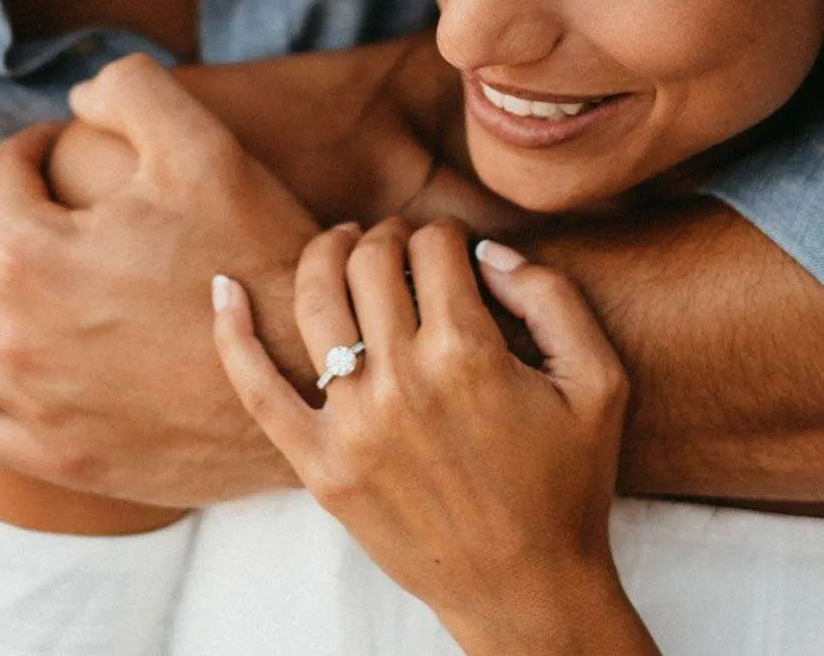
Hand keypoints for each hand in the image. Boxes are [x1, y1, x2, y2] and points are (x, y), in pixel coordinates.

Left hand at [0, 54, 320, 506]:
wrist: (313, 380)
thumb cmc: (259, 259)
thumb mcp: (206, 147)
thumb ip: (131, 91)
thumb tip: (76, 98)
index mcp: (32, 254)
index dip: (31, 148)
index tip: (63, 150)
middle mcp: (13, 336)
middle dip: (1, 214)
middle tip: (53, 207)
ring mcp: (31, 406)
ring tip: (24, 278)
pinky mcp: (55, 457)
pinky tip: (8, 356)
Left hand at [212, 218, 658, 655]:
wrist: (527, 590)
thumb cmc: (568, 486)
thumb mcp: (598, 382)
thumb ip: (553, 297)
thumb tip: (487, 248)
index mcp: (468, 353)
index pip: (435, 248)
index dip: (445, 233)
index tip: (452, 245)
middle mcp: (402, 381)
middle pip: (371, 262)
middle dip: (388, 236)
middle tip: (400, 242)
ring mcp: (351, 425)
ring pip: (315, 301)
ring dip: (326, 254)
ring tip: (341, 243)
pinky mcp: (318, 465)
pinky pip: (256, 387)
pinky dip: (233, 332)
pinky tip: (225, 287)